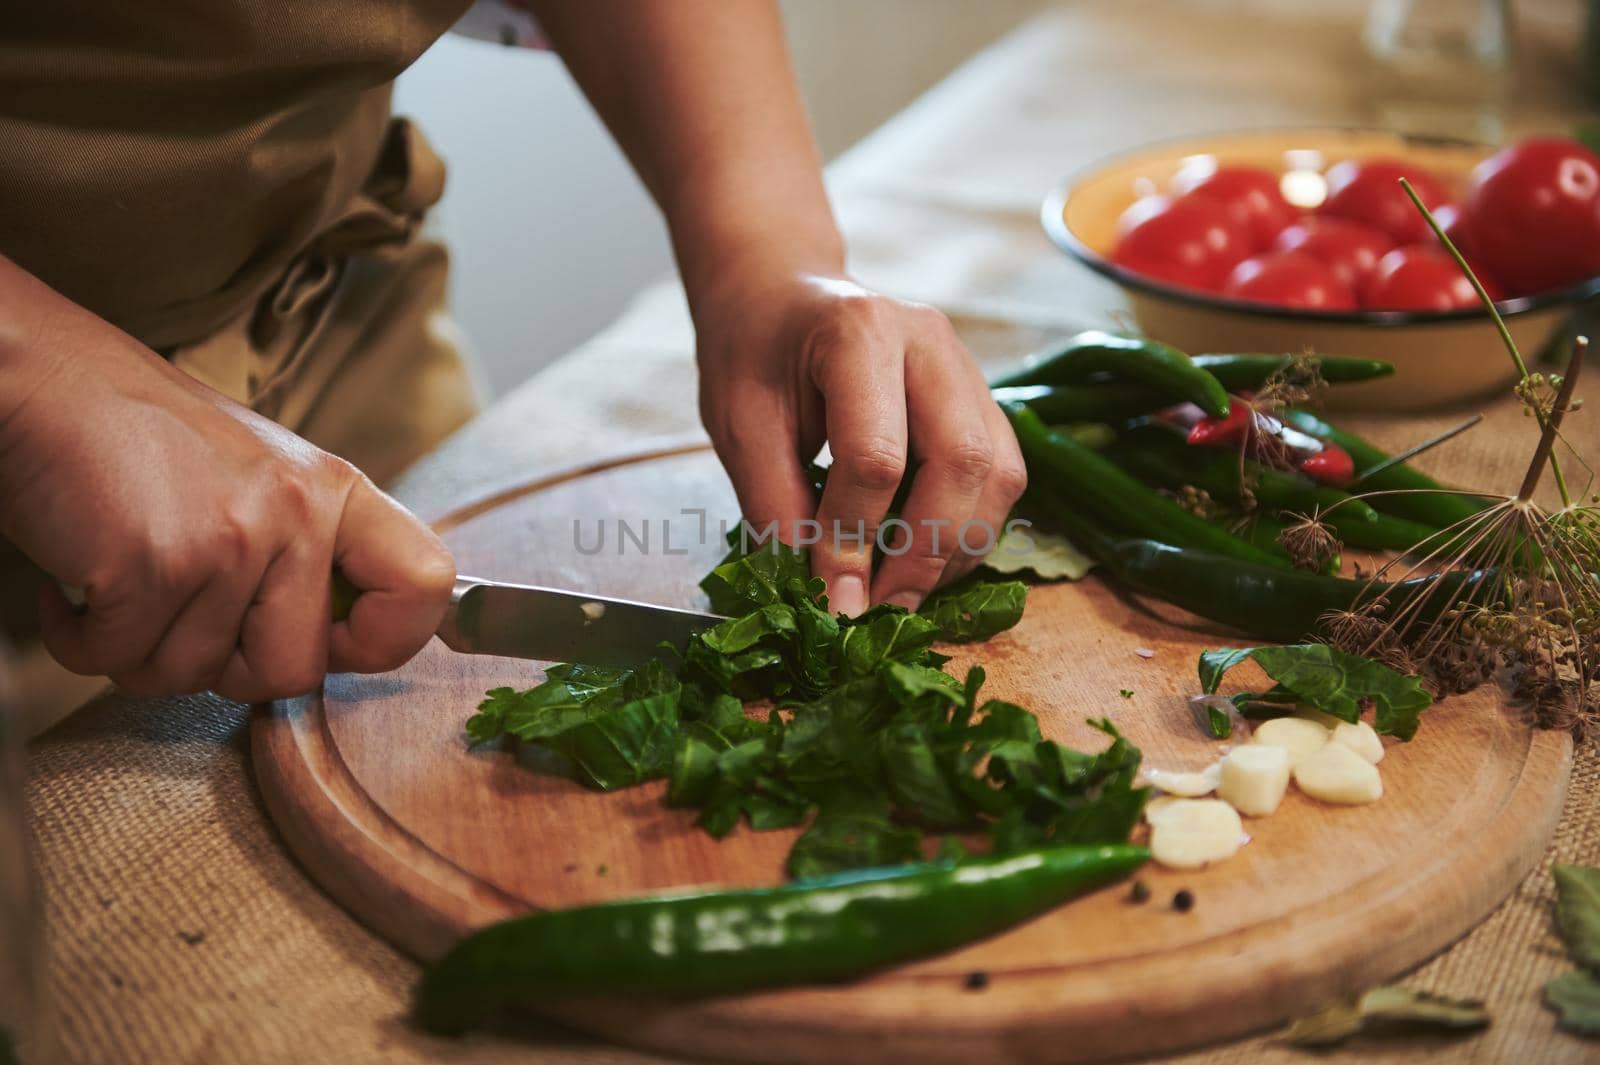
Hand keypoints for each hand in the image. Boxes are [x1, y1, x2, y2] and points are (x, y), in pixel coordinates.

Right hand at [0, 260, 454, 700]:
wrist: (43, 377)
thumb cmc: (144, 436)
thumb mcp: (262, 475)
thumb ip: (308, 552)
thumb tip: (340, 643)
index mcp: (334, 492)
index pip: (426, 585)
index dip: (387, 640)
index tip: (336, 645)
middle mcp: (295, 514)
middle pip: (293, 672)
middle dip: (226, 670)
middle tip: (180, 615)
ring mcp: (229, 540)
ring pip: (193, 675)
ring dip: (140, 649)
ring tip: (122, 579)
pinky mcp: (152, 565)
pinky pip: (119, 660)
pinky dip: (83, 640)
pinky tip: (79, 584)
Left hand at [692, 268, 1026, 615]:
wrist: (781, 296)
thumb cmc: (753, 353)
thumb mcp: (739, 427)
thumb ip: (778, 507)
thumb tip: (826, 595)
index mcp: (859, 332)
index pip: (875, 455)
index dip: (855, 539)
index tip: (833, 602)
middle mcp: (931, 341)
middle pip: (964, 461)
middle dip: (926, 551)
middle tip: (882, 609)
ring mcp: (967, 367)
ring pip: (999, 474)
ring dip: (957, 549)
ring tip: (902, 593)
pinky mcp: (982, 398)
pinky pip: (1002, 476)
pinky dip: (969, 531)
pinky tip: (923, 560)